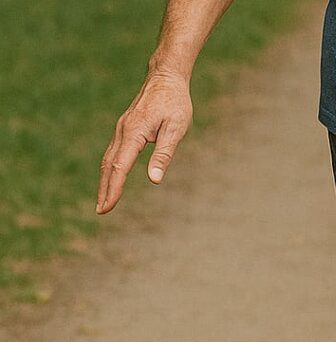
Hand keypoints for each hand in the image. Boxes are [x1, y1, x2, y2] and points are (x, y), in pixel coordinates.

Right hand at [96, 70, 192, 214]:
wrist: (165, 77)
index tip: (107, 207)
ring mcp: (122, 129)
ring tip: (104, 200)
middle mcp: (123, 131)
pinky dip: (110, 168)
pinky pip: (113, 151)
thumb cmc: (175, 103)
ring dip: (105, 180)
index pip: (120, 167)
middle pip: (109, 166)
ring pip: (108, 159)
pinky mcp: (125, 128)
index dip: (113, 189)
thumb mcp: (175, 129)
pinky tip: (112, 178)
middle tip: (101, 211)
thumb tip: (154, 179)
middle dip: (105, 189)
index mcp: (134, 133)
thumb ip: (164, 154)